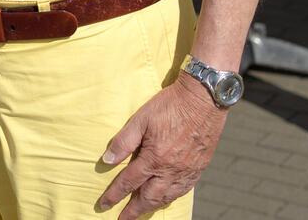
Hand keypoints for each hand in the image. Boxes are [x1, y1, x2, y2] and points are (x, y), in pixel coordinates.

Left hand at [97, 74, 227, 217]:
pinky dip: (171, 197)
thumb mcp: (140, 119)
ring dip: (152, 206)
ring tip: (142, 211)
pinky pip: (183, 190)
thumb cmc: (170, 106)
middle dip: (134, 210)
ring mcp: (187, 171)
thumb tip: (107, 161)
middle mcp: (171, 170)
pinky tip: (167, 197)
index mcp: (154, 158)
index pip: (128, 183)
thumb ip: (123, 142)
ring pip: (167, 197)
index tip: (103, 205)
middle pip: (149, 197)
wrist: (204, 99)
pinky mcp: (199, 167)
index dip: (114, 196)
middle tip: (122, 218)